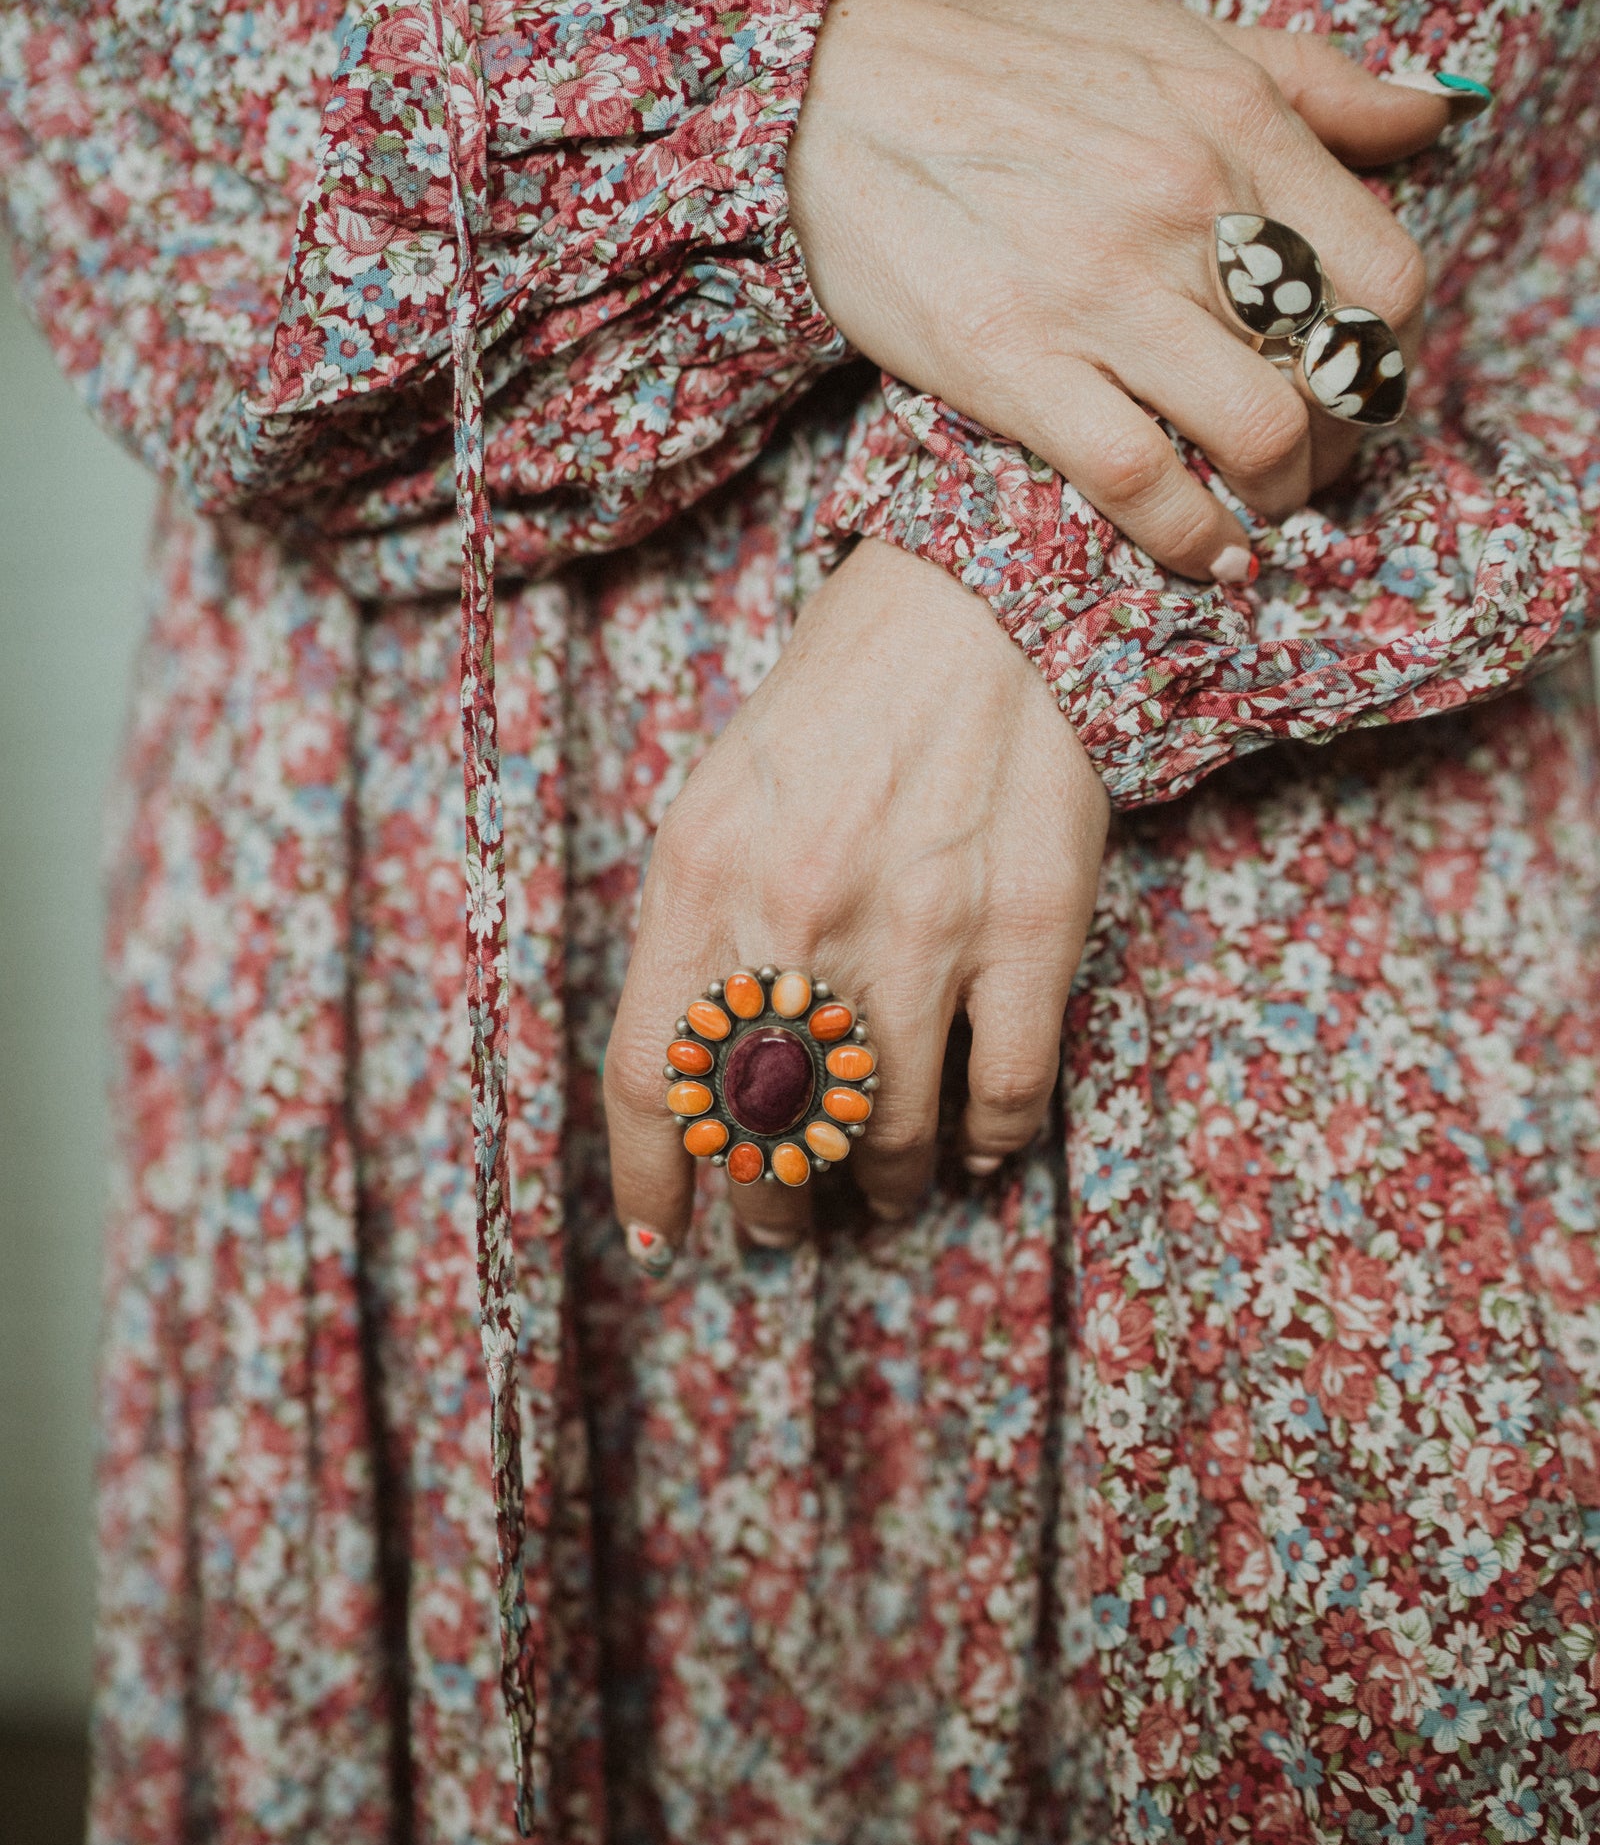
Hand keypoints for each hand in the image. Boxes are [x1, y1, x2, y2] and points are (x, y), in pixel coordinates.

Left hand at [605, 537, 1109, 1259]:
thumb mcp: (714, 810)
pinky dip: (988, 1145)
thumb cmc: (832, 714)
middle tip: (779, 1222)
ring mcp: (924, 930)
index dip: (651, 1182)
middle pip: (767, 1129)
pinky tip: (976, 1149)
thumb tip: (693, 1085)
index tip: (661, 1236)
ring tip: (882, 1189)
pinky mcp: (1032, 930)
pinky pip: (1007, 1095)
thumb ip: (694, 940)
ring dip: (882, 1186)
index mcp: (700, 882)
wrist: (976, 608)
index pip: (650, 1081)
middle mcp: (801, 916)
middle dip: (768, 1204)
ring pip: (892, 1135)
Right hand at [786, 0, 1449, 581]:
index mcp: (1235, 126)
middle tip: (1316, 459)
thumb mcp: (1174, 32)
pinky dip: (1193, 538)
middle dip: (1346, 438)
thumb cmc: (1008, 64)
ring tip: (1264, 505)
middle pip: (1335, 367)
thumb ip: (1311, 78)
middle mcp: (1183, 209)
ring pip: (1259, 434)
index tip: (1358, 379)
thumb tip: (1425, 113)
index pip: (1384, 274)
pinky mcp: (1019, 367)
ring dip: (1281, 495)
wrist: (838, 95)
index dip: (1392, 351)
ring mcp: (1101, 295)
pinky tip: (1208, 554)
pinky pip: (1142, 482)